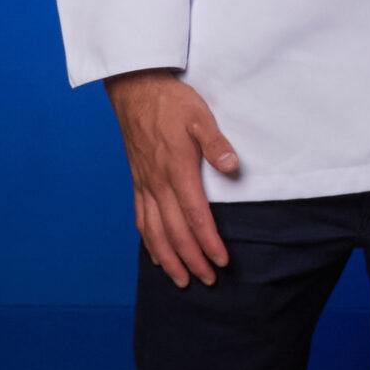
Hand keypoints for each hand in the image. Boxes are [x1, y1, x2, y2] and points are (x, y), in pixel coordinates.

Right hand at [105, 69, 239, 286]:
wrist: (136, 89)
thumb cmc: (172, 102)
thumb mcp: (201, 116)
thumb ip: (216, 143)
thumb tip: (233, 166)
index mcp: (177, 170)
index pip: (195, 217)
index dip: (208, 243)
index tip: (221, 262)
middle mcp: (158, 184)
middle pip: (175, 232)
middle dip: (192, 260)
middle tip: (208, 280)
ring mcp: (145, 184)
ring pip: (155, 232)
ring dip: (168, 259)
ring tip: (181, 280)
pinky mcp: (137, 181)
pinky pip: (141, 220)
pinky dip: (149, 242)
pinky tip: (156, 255)